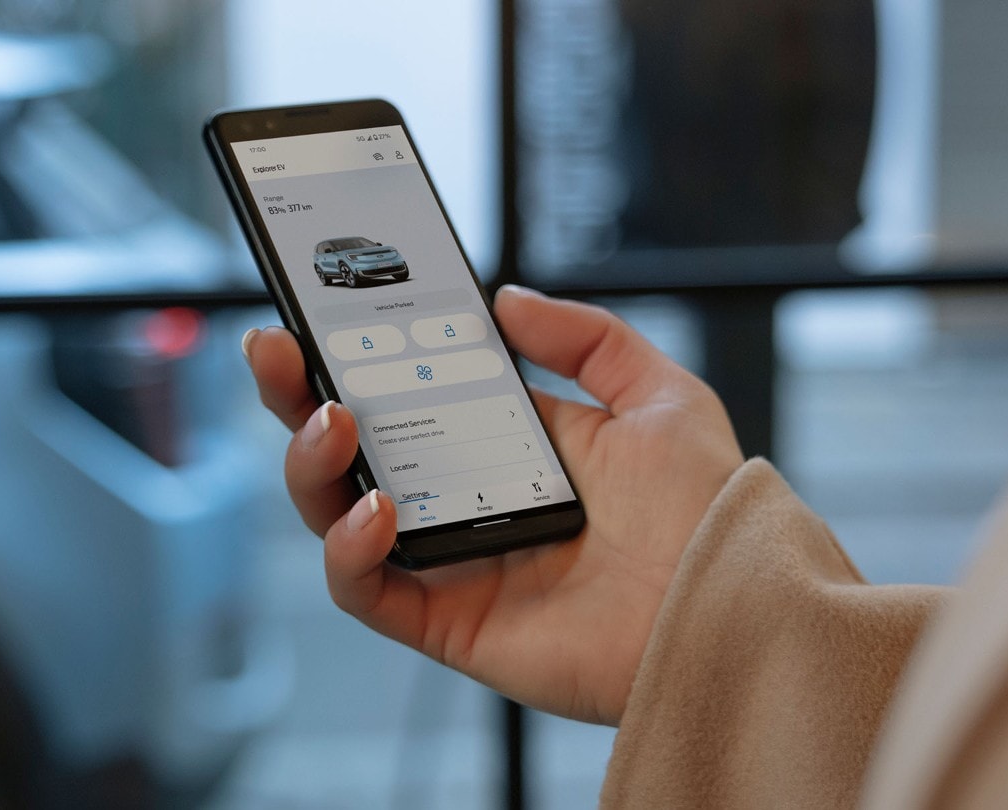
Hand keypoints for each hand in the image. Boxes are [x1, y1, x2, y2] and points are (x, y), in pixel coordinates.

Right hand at [242, 286, 743, 724]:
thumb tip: (507, 300)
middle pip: (349, 451)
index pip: (403, 395)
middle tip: (276, 351)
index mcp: (500, 444)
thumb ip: (585, 338)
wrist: (731, 602)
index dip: (349, 357)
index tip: (311, 311)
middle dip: (297, 397)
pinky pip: (366, 590)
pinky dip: (349, 549)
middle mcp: (461, 499)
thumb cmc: (704, 508)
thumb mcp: (656, 395)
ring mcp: (448, 561)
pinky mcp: (445, 621)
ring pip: (335, 516)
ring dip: (312, 465)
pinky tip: (379, 509)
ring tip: (333, 422)